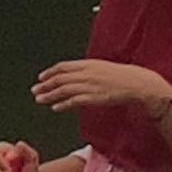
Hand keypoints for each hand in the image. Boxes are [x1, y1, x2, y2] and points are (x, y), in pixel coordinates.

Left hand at [33, 59, 171, 121]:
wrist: (136, 83)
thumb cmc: (121, 76)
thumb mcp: (101, 68)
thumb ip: (86, 71)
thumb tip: (72, 76)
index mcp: (87, 64)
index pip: (63, 67)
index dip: (50, 72)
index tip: (41, 78)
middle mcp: (86, 73)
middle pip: (60, 79)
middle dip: (45, 85)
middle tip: (34, 90)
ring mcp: (90, 85)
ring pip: (64, 90)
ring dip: (50, 95)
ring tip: (40, 99)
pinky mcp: (95, 97)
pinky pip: (75, 101)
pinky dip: (63, 104)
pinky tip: (56, 108)